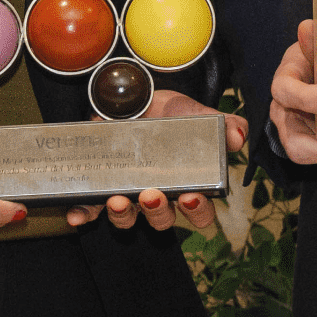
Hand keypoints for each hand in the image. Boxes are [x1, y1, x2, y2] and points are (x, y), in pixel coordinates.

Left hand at [66, 89, 246, 231]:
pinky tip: (78, 216)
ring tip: (119, 199)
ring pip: (128, 218)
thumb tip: (238, 137)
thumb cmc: (173, 114)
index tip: (191, 196)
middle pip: (162, 220)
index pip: (199, 211)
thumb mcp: (200, 114)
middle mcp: (159, 194)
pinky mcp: (101, 185)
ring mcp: (129, 191)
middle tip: (152, 195)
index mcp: (186, 184)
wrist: (136, 97)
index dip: (197, 211)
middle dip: (157, 213)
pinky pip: (92, 208)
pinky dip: (85, 214)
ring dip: (123, 216)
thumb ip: (223, 125)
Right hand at [268, 19, 316, 168]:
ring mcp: (310, 138)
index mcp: (283, 91)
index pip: (288, 96)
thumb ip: (312, 42)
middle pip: (303, 148)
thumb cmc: (309, 60)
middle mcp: (291, 121)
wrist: (312, 75)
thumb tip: (309, 28)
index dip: (311, 99)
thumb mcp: (309, 47)